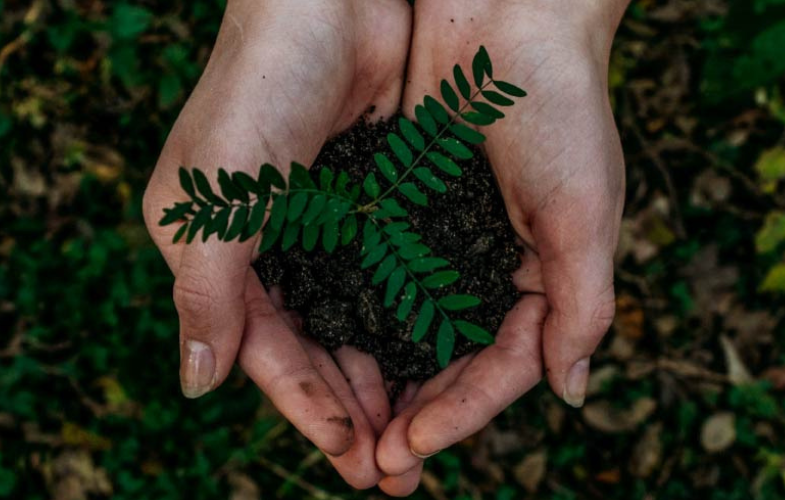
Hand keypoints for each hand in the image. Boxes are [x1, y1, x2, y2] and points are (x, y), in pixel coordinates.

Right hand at [142, 0, 410, 487]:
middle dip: (351, 410)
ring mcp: (330, 231)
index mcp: (222, 254)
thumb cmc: (257, 90)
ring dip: (385, 381)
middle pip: (315, 350)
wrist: (329, 3)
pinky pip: (396, 282)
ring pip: (359, 325)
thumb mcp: (212, 198)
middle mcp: (276, 250)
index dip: (303, 405)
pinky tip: (437, 364)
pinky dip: (411, 327)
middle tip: (391, 471)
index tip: (347, 453)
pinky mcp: (377, 207)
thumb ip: (205, 293)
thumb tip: (196, 386)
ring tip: (418, 437)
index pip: (264, 350)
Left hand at [375, 0, 627, 493]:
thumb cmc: (560, 110)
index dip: (463, 412)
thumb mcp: (585, 213)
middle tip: (378, 464)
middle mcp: (492, 266)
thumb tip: (571, 394)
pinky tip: (333, 352)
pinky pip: (381, 277)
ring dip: (384, 378)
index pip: (504, 365)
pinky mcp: (405, 210)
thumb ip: (583, 306)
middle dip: (419, 412)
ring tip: (351, 429)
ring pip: (411, 329)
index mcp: (545, 275)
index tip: (413, 447)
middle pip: (453, 360)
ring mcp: (446, 240)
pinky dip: (361, 317)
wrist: (506, 20)